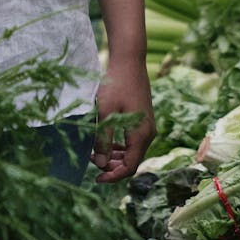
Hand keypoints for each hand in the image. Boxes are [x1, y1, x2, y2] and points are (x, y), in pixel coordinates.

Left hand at [91, 55, 155, 182]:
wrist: (129, 60)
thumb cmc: (116, 84)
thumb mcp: (106, 113)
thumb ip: (102, 139)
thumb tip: (100, 165)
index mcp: (141, 135)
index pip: (129, 167)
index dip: (112, 176)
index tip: (95, 178)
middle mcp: (148, 133)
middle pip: (132, 161)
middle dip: (112, 167)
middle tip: (91, 163)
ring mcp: (147, 126)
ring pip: (132, 151)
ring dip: (114, 156)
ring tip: (94, 153)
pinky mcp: (143, 119)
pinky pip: (132, 141)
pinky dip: (119, 146)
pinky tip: (105, 142)